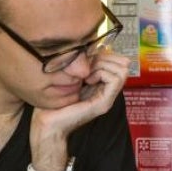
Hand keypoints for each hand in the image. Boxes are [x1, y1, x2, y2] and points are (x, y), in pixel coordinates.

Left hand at [29, 50, 129, 166]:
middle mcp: (107, 92)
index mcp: (100, 85)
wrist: (48, 123)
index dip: (105, 54)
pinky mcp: (104, 103)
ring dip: (103, 66)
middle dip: (105, 58)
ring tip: (86, 74)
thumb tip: (92, 47)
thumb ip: (82, 66)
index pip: (118, 62)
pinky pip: (115, 79)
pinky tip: (87, 80)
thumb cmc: (53, 100)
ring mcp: (107, 98)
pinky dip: (102, 74)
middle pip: (123, 64)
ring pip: (122, 71)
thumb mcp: (70, 77)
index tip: (86, 59)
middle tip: (86, 67)